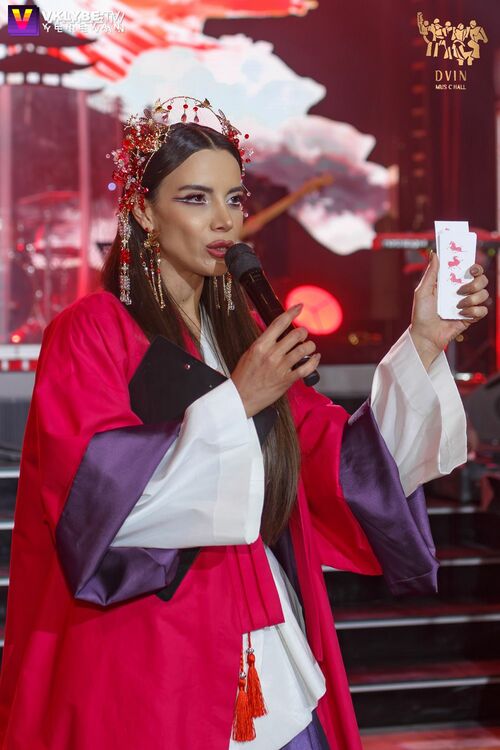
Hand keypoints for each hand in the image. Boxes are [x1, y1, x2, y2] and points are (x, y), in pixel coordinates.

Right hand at [231, 305, 319, 417]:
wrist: (240, 398)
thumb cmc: (244, 377)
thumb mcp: (249, 353)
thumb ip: (264, 343)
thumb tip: (277, 332)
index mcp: (260, 345)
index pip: (279, 323)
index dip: (292, 312)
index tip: (299, 307)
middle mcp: (271, 354)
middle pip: (295, 335)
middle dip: (303, 332)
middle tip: (303, 334)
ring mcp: (280, 367)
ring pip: (304, 349)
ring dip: (310, 345)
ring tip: (309, 346)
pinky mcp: (286, 380)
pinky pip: (306, 368)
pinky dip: (314, 361)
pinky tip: (315, 357)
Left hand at [410, 252, 489, 368]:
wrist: (425, 335)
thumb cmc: (421, 314)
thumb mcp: (422, 291)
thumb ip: (431, 273)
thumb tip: (435, 254)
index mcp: (451, 284)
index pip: (470, 271)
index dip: (475, 267)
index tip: (471, 268)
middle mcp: (462, 293)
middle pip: (482, 280)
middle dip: (475, 283)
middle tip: (461, 290)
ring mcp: (468, 305)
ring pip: (484, 295)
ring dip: (472, 299)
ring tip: (458, 306)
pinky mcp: (471, 317)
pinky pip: (483, 310)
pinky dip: (474, 312)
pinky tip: (462, 315)